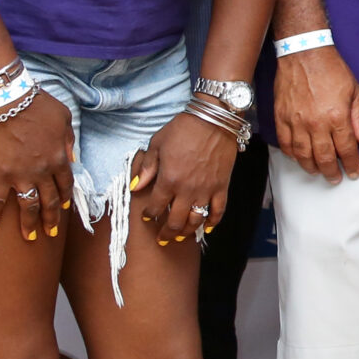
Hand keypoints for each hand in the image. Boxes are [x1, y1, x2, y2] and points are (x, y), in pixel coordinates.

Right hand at [0, 89, 74, 242]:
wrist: (8, 100)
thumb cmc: (37, 105)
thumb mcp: (64, 119)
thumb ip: (69, 140)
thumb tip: (72, 158)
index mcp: (59, 158)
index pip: (65, 185)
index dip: (65, 198)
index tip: (64, 207)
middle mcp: (42, 171)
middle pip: (50, 201)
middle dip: (51, 219)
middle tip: (50, 233)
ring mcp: (21, 175)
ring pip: (28, 206)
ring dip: (30, 223)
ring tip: (30, 237)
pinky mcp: (0, 174)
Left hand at [132, 108, 238, 246]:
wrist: (213, 120)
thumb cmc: (183, 129)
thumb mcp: (157, 144)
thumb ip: (147, 168)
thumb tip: (136, 187)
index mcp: (168, 179)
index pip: (156, 206)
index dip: (149, 214)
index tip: (147, 216)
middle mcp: (187, 190)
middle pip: (175, 221)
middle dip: (166, 232)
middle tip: (162, 238)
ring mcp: (206, 190)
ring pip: (196, 220)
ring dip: (186, 232)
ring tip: (180, 237)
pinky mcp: (222, 187)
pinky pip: (218, 210)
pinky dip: (212, 222)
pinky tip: (206, 228)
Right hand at [274, 44, 358, 179]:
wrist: (304, 52)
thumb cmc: (331, 69)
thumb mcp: (355, 91)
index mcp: (337, 117)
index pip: (346, 150)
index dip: (351, 165)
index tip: (353, 173)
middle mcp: (316, 123)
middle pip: (324, 158)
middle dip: (331, 172)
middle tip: (335, 178)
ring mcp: (296, 122)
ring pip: (303, 155)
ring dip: (311, 167)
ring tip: (318, 172)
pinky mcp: (281, 117)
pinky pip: (285, 144)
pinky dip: (292, 155)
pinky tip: (299, 158)